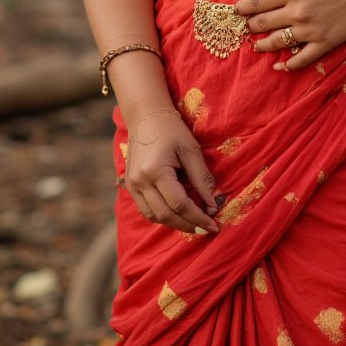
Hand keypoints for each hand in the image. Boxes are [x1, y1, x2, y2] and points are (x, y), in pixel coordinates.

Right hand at [124, 108, 220, 234]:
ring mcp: (132, 185)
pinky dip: (163, 216)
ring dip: (175, 224)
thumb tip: (213, 204)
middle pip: (166, 215)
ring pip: (154, 217)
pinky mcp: (130, 186)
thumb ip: (202, 178)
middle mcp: (140, 182)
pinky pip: (146, 210)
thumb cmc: (172, 130)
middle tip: (207, 229)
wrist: (145, 117)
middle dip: (189, 225)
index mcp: (155, 171)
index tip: (215, 225)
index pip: (180, 204)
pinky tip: (178, 214)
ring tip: (194, 223)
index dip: (199, 217)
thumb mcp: (191, 150)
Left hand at [236, 0, 345, 71]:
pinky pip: (301, 59)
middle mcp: (296, 11)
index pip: (257, 2)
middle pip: (262, 23)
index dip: (242, 8)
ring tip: (257, 47)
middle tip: (245, 29)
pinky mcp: (324, 43)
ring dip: (263, 45)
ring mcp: (309, 29)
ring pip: (277, 42)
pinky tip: (280, 65)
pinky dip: (288, 64)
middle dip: (250, 27)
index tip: (236, 12)